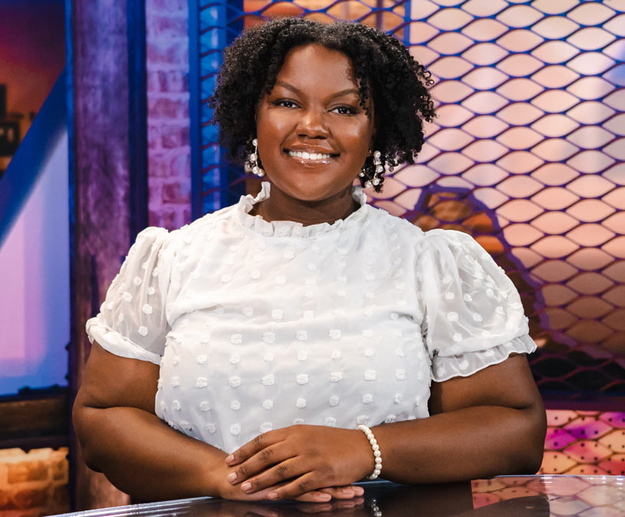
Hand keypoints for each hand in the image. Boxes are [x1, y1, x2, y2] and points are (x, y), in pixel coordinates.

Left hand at [224, 425, 372, 500]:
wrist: (362, 446)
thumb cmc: (334, 441)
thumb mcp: (309, 433)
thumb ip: (289, 440)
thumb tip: (267, 447)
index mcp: (295, 431)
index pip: (264, 440)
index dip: (245, 450)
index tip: (230, 459)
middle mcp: (300, 442)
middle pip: (267, 455)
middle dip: (246, 466)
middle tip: (230, 476)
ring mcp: (311, 458)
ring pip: (279, 470)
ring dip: (260, 480)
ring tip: (245, 488)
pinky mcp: (322, 473)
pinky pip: (299, 484)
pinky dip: (284, 491)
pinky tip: (272, 496)